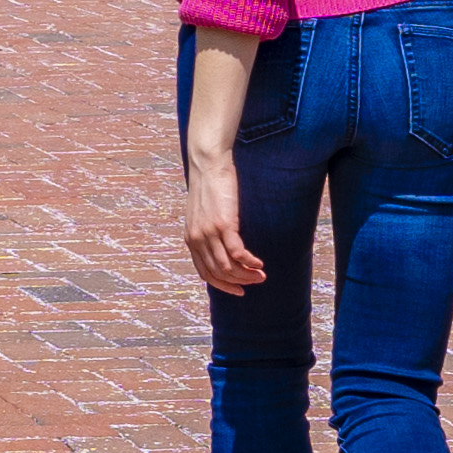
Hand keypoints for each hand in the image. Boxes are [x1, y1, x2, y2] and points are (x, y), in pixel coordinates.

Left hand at [182, 174, 262, 289]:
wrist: (207, 162)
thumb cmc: (209, 184)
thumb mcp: (203, 212)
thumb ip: (207, 230)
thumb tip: (222, 244)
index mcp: (191, 238)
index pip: (205, 273)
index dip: (223, 286)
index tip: (239, 290)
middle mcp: (197, 239)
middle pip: (218, 273)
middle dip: (239, 282)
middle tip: (256, 281)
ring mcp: (209, 233)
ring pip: (228, 267)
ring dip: (247, 274)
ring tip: (261, 275)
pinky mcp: (223, 224)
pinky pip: (237, 253)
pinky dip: (249, 262)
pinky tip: (259, 263)